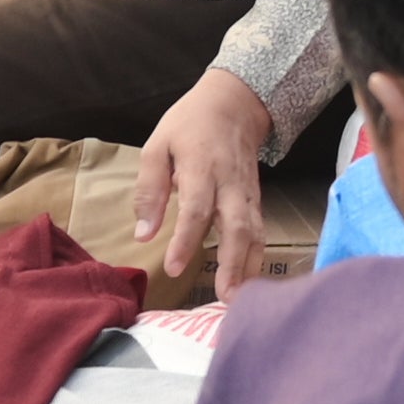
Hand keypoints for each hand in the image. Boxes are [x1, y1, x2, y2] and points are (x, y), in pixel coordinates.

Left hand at [135, 69, 280, 293]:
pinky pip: (260, 231)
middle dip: (232, 263)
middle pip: (237, 226)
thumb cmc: (190, 124)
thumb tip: (143, 233)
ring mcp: (247, 192)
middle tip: (224, 297)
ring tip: (238, 299)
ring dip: (248, 267)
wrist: (235, 104)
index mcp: (201, 166)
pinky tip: (248, 281)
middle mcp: (230, 183)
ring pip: (255, 233)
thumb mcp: (158, 146)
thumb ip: (150, 190)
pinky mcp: (256, 199)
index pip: (197, 208)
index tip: (173, 268)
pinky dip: (256, 258)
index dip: (186, 240)